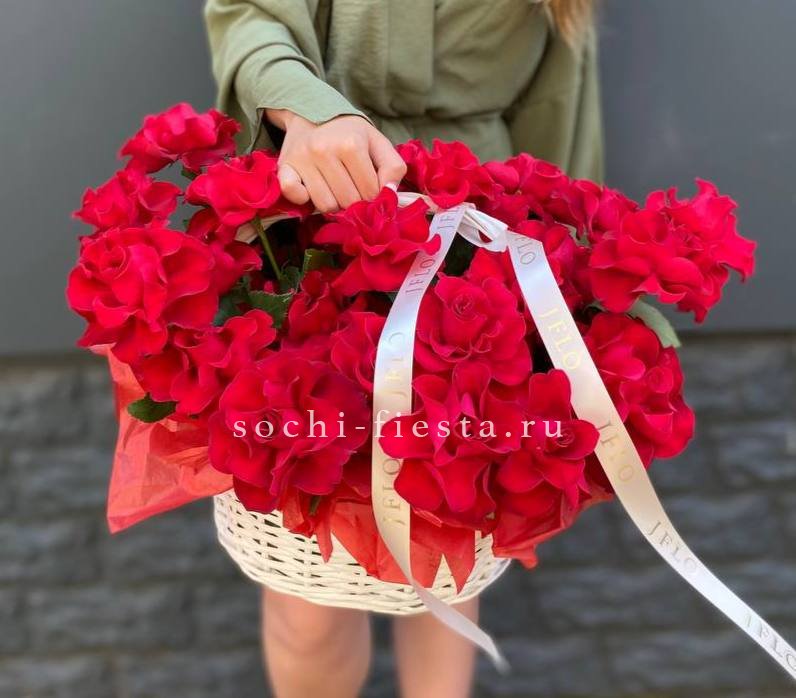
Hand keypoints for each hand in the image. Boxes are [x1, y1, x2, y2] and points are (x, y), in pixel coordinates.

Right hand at [266, 110, 406, 212]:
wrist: (312, 113)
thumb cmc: (349, 133)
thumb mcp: (377, 142)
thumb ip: (393, 166)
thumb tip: (389, 192)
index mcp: (351, 144)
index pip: (370, 192)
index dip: (373, 195)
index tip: (369, 187)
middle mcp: (324, 150)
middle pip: (348, 201)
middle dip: (354, 201)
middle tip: (352, 188)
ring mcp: (303, 159)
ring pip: (325, 205)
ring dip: (333, 203)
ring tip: (335, 188)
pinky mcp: (285, 166)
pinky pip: (293, 194)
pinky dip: (304, 199)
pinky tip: (311, 191)